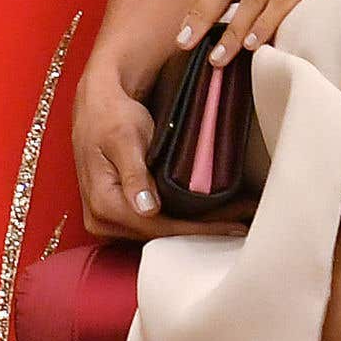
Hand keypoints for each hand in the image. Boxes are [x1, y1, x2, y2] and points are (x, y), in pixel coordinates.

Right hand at [71, 41, 243, 241]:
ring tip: (235, 219)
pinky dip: (182, 219)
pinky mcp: (118, 211)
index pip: (158, 227)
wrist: (97, 106)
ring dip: (196, 226)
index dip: (197, 229)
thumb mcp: (125, 140)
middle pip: (161, 234)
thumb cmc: (112, 117)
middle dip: (203, 229)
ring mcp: (108, 218)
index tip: (231, 226)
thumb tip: (147, 209)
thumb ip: (135, 175)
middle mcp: (102, 219)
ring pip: (159, 230)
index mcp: (103, 204)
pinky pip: (154, 221)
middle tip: (243, 222)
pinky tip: (210, 216)